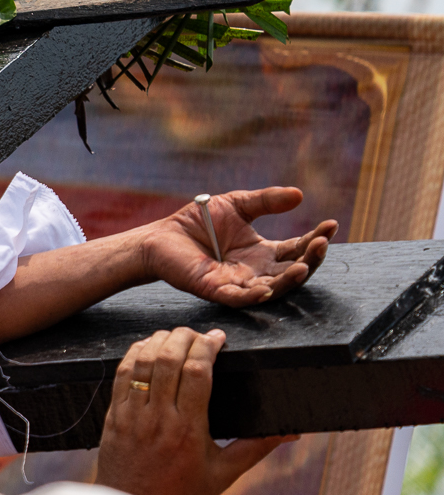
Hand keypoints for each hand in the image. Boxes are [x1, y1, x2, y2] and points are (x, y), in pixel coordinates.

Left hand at [93, 327, 291, 494]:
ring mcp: (131, 416)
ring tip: (175, 335)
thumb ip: (257, 447)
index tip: (219, 337)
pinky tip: (146, 347)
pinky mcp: (112, 417)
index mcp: (189, 429)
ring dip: (158, 341)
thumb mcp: (224, 473)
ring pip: (141, 362)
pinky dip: (133, 354)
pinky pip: (120, 375)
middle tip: (198, 334)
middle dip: (184, 337)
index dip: (208, 346)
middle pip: (168, 359)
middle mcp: (158, 418)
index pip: (198, 372)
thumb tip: (294, 432)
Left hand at [144, 187, 335, 308]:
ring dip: (289, 280)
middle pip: (292, 272)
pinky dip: (253, 297)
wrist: (162, 235)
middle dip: (310, 260)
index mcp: (263, 252)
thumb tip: (299, 195)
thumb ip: (267, 201)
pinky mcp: (215, 290)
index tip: (331, 225)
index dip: (315, 239)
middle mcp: (255, 271)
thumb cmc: (199, 221)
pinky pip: (238, 299)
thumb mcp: (237, 205)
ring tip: (303, 266)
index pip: (297, 249)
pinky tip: (267, 290)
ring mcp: (237, 283)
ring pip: (272, 289)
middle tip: (322, 243)